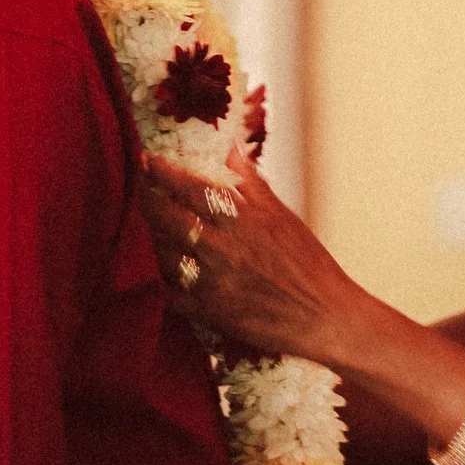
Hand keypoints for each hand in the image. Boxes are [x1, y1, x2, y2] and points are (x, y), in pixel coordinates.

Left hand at [139, 148, 359, 363]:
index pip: (189, 187)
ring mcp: (211, 283)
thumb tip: (231, 148)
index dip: (162, 172)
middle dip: (148, 199)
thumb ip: (251, 182)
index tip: (146, 160)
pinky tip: (167, 270)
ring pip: (163, 254)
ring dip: (155, 237)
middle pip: (166, 218)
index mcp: (241, 220)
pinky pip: (170, 293)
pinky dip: (164, 280)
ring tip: (154, 227)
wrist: (324, 317)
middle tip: (141, 189)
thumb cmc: (309, 264)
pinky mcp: (208, 313)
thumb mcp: (283, 216)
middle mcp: (221, 248)